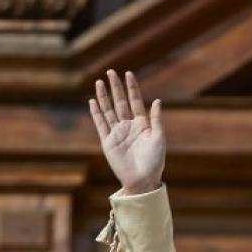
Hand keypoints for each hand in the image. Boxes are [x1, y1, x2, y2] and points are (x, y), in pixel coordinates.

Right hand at [89, 69, 164, 194]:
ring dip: (104, 96)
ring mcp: (117, 132)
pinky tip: (92, 101)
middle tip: (110, 72)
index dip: (132, 87)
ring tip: (99, 82)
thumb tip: (157, 101)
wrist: (142, 180)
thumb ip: (155, 119)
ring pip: (108, 110)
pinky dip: (96, 113)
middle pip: (120, 102)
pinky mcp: (107, 141)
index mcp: (142, 123)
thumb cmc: (155, 160)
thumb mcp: (158, 138)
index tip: (128, 73)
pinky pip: (100, 124)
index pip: (135, 101)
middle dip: (116, 87)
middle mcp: (129, 125)